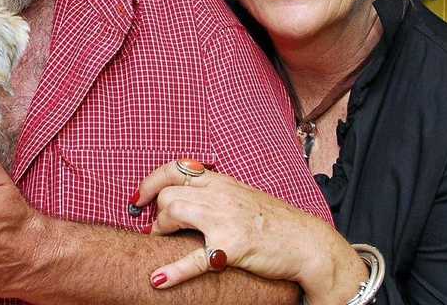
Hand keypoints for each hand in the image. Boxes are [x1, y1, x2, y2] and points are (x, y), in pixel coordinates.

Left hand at [133, 160, 365, 302]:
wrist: (307, 242)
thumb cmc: (275, 223)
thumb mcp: (243, 196)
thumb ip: (216, 191)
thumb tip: (185, 192)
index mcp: (222, 182)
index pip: (175, 169)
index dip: (150, 182)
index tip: (138, 199)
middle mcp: (221, 195)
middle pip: (169, 194)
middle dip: (157, 213)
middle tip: (159, 230)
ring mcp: (225, 219)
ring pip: (174, 211)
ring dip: (160, 230)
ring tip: (161, 242)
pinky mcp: (231, 247)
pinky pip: (195, 258)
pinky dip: (173, 270)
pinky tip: (158, 279)